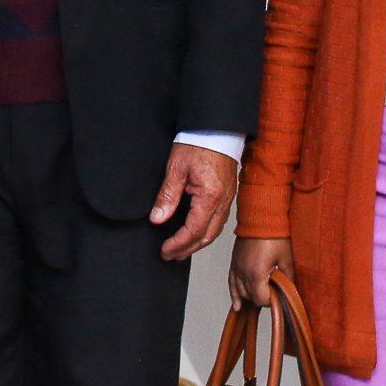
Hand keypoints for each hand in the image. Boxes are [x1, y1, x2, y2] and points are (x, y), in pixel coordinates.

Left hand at [152, 142, 238, 259]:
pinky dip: (205, 233)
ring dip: (196, 244)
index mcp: (210, 196)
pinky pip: (218, 222)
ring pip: (214, 232)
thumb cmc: (198, 143)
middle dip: (187, 249)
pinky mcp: (227, 196)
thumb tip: (157, 219)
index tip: (165, 250)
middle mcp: (223, 202)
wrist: (218, 129)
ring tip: (179, 250)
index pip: (194, 230)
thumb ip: (167, 196)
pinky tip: (194, 235)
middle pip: (206, 237)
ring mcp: (228, 200)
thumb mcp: (176, 168)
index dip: (178, 244)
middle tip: (169, 256)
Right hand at [230, 236, 292, 306]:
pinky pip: (231, 283)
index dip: (271, 301)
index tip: (279, 297)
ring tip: (259, 301)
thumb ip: (288, 277)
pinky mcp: (234, 263)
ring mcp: (237, 268)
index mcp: (256, 273)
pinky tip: (237, 305)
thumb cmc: (274, 235)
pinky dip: (234, 294)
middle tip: (274, 295)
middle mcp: (244, 273)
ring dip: (250, 297)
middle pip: (250, 297)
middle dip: (262, 299)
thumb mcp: (286, 258)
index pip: (261, 299)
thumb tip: (290, 289)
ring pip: (240, 292)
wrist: (260, 217)